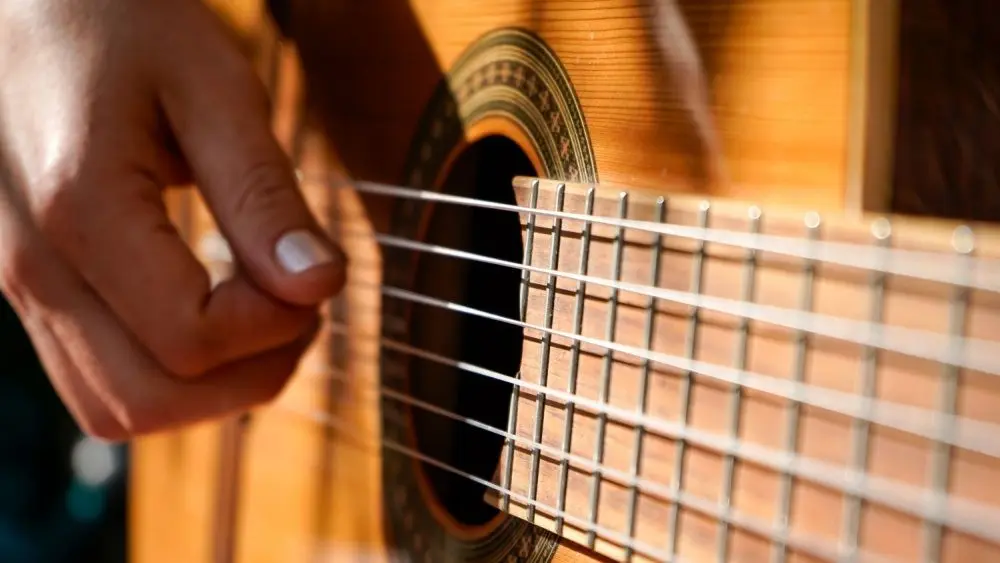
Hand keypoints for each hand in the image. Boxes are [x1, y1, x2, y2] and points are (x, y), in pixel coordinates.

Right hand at [0, 0, 345, 439]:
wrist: (23, 3)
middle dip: (252, 374)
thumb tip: (320, 285)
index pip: (193, 341)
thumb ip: (264, 193)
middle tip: (300, 304)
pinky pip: (94, 378)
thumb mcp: (213, 87)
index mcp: (81, 210)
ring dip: (210, 391)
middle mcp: (32, 266)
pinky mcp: (28, 287)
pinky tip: (212, 316)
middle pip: (151, 402)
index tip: (314, 272)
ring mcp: (18, 284)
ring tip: (261, 314)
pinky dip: (166, 376)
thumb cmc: (120, 21)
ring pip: (115, 408)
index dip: (276, 326)